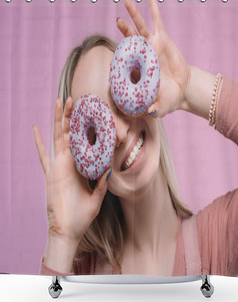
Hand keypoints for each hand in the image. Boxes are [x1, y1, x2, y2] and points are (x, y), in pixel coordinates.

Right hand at [32, 97, 110, 244]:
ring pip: (59, 137)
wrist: (68, 230)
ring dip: (60, 120)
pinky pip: (43, 155)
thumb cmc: (82, 216)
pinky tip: (35, 128)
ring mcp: (59, 166)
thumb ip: (101, 183)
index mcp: (82, 167)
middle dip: (73, 116)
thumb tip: (109, 169)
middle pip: (72, 134)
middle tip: (76, 98)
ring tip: (62, 102)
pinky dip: (39, 142)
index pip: (86, 142)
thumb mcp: (96, 197)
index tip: (93, 113)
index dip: (88, 128)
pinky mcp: (51, 173)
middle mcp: (70, 163)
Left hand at [117, 0, 191, 117]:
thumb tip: (148, 112)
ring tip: (127, 1)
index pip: (124, 62)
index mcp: (138, 71)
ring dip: (134, 15)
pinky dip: (153, 9)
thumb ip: (154, 109)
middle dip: (124, 31)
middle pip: (130, 40)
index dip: (117, 59)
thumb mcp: (161, 106)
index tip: (109, 58)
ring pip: (141, 28)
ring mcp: (152, 47)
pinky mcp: (163, 40)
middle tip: (118, 21)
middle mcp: (142, 56)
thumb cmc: (169, 99)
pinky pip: (157, 21)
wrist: (183, 90)